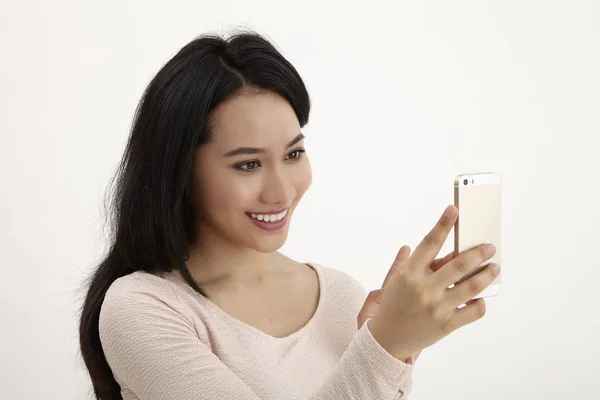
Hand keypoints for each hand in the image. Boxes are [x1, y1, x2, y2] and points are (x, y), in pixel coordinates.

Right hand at [367, 205, 499, 360]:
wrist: (387, 340)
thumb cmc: (393, 306)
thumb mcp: (397, 281)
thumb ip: (410, 262)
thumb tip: (422, 246)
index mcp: (409, 274)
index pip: (429, 243)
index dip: (443, 225)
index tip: (454, 210)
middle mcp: (424, 288)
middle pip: (459, 264)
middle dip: (479, 252)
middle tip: (489, 247)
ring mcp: (436, 307)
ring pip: (472, 286)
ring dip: (487, 274)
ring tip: (494, 268)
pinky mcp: (447, 324)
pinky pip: (474, 311)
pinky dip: (480, 302)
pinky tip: (479, 298)